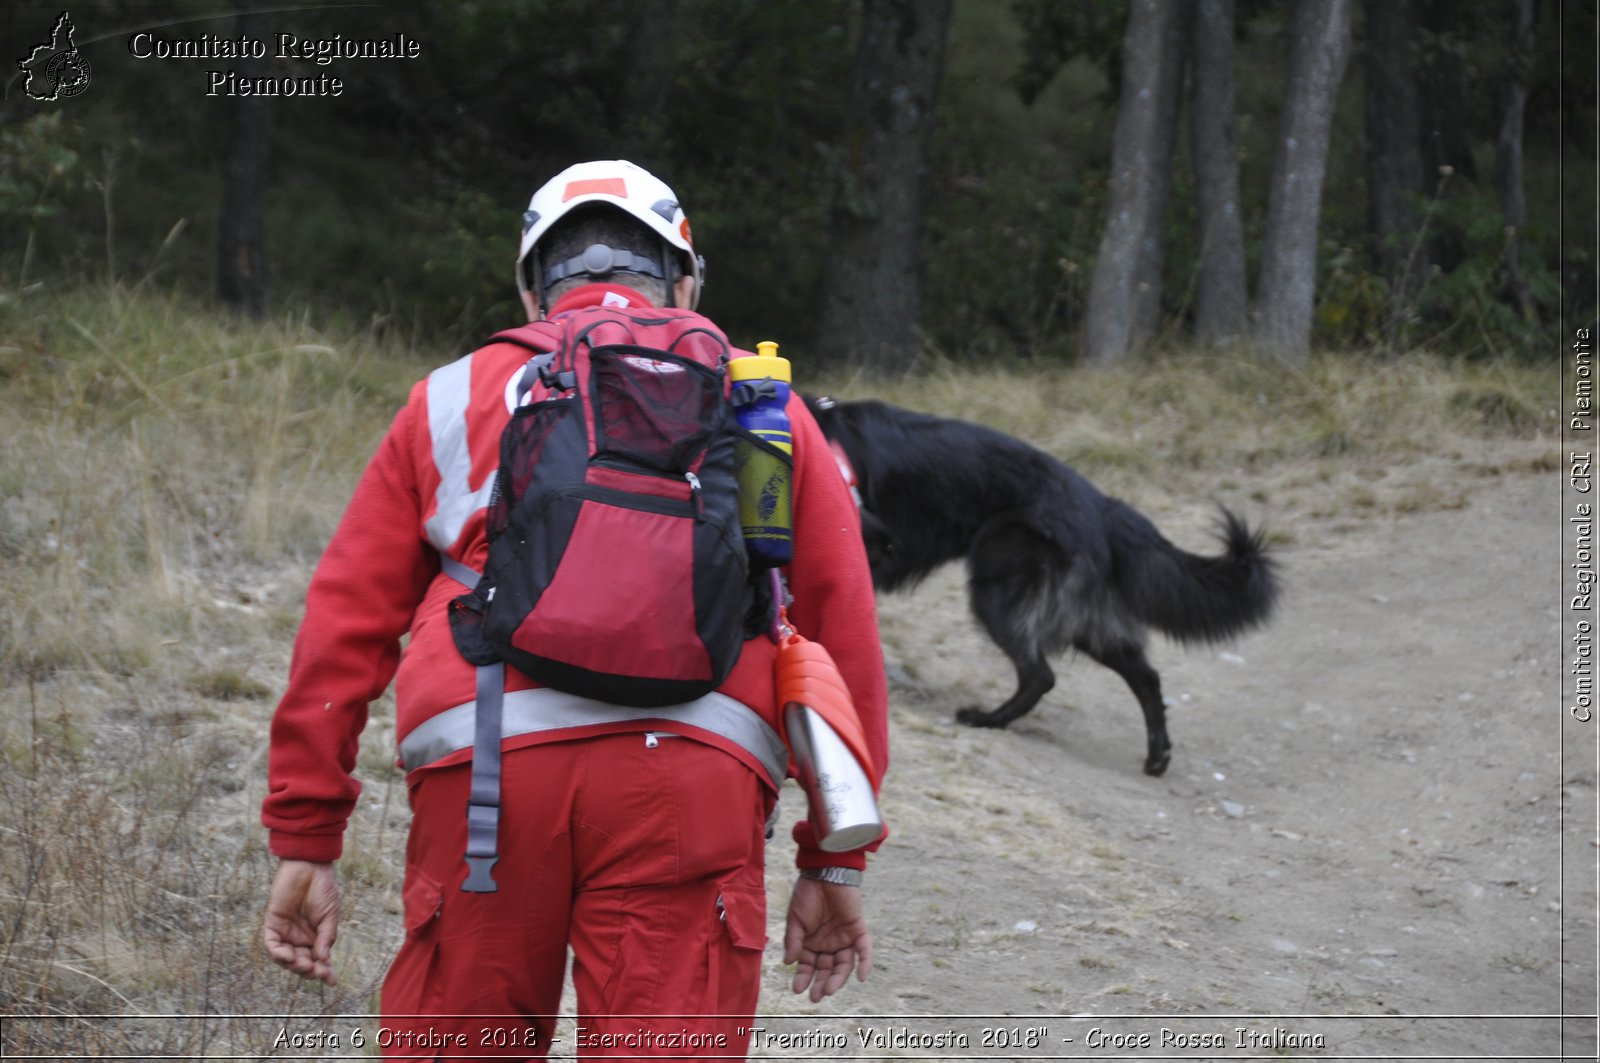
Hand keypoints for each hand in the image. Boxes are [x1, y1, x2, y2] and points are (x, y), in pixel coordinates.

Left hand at [263, 859, 340, 985]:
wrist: (310, 866)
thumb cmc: (323, 888)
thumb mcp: (330, 915)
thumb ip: (326, 937)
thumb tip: (323, 959)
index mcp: (317, 936)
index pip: (319, 959)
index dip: (325, 971)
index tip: (332, 980)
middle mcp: (300, 937)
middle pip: (302, 962)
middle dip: (309, 970)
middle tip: (317, 971)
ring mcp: (286, 932)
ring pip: (286, 958)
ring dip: (294, 965)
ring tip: (304, 964)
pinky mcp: (273, 924)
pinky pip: (272, 945)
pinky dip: (279, 954)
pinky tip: (289, 956)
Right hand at [782, 874, 872, 1000]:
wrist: (825, 872)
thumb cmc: (807, 894)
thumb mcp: (795, 920)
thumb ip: (794, 941)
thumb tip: (788, 962)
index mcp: (811, 943)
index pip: (808, 966)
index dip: (803, 978)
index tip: (798, 989)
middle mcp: (828, 944)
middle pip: (826, 969)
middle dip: (821, 984)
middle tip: (816, 997)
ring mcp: (844, 938)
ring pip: (843, 964)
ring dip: (837, 978)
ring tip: (829, 989)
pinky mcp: (858, 930)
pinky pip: (864, 950)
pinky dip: (864, 963)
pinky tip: (861, 977)